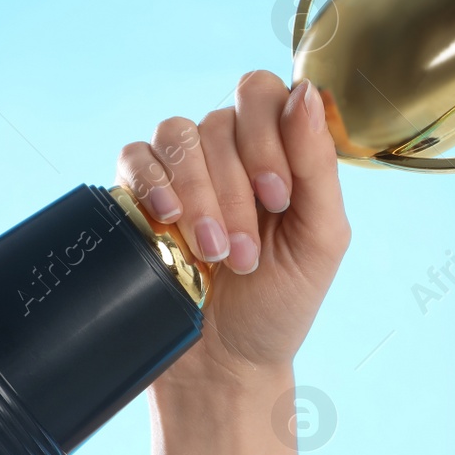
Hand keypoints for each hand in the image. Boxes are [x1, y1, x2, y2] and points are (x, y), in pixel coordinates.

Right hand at [116, 72, 349, 389]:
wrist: (225, 363)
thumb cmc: (280, 303)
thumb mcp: (319, 238)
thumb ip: (318, 164)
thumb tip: (307, 91)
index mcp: (279, 153)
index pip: (265, 93)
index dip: (268, 135)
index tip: (278, 197)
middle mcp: (230, 153)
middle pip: (222, 120)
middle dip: (236, 189)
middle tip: (245, 251)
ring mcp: (182, 172)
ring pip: (179, 136)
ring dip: (200, 196)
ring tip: (214, 254)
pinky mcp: (140, 195)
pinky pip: (135, 157)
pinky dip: (152, 183)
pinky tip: (168, 219)